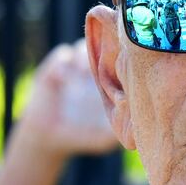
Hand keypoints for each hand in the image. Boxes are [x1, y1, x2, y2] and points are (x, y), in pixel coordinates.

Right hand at [15, 39, 119, 158]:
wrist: (49, 138)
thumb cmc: (82, 137)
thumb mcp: (103, 138)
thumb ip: (117, 131)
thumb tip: (136, 127)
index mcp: (107, 82)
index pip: (119, 61)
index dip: (122, 61)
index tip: (124, 69)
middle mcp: (91, 71)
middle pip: (103, 46)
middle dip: (105, 49)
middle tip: (108, 62)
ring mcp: (72, 68)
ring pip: (83, 46)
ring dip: (85, 55)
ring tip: (85, 72)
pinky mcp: (53, 69)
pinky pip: (62, 55)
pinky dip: (65, 64)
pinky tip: (66, 80)